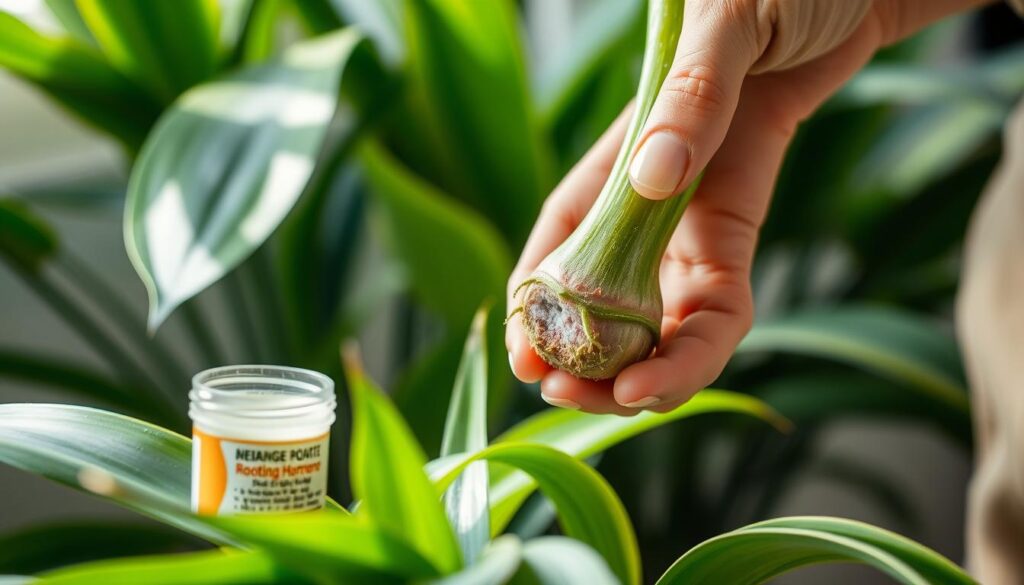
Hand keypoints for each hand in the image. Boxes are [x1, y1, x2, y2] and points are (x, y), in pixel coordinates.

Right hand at [507, 0, 986, 413]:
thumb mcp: (723, 25)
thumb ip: (690, 97)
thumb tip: (655, 178)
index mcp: (612, 161)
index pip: (556, 248)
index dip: (537, 310)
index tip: (527, 357)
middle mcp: (641, 207)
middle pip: (602, 303)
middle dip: (584, 356)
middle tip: (574, 397)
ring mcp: (689, 226)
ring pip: (660, 321)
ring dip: (644, 370)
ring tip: (633, 400)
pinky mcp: (740, 233)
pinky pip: (723, 305)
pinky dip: (703, 344)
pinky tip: (682, 371)